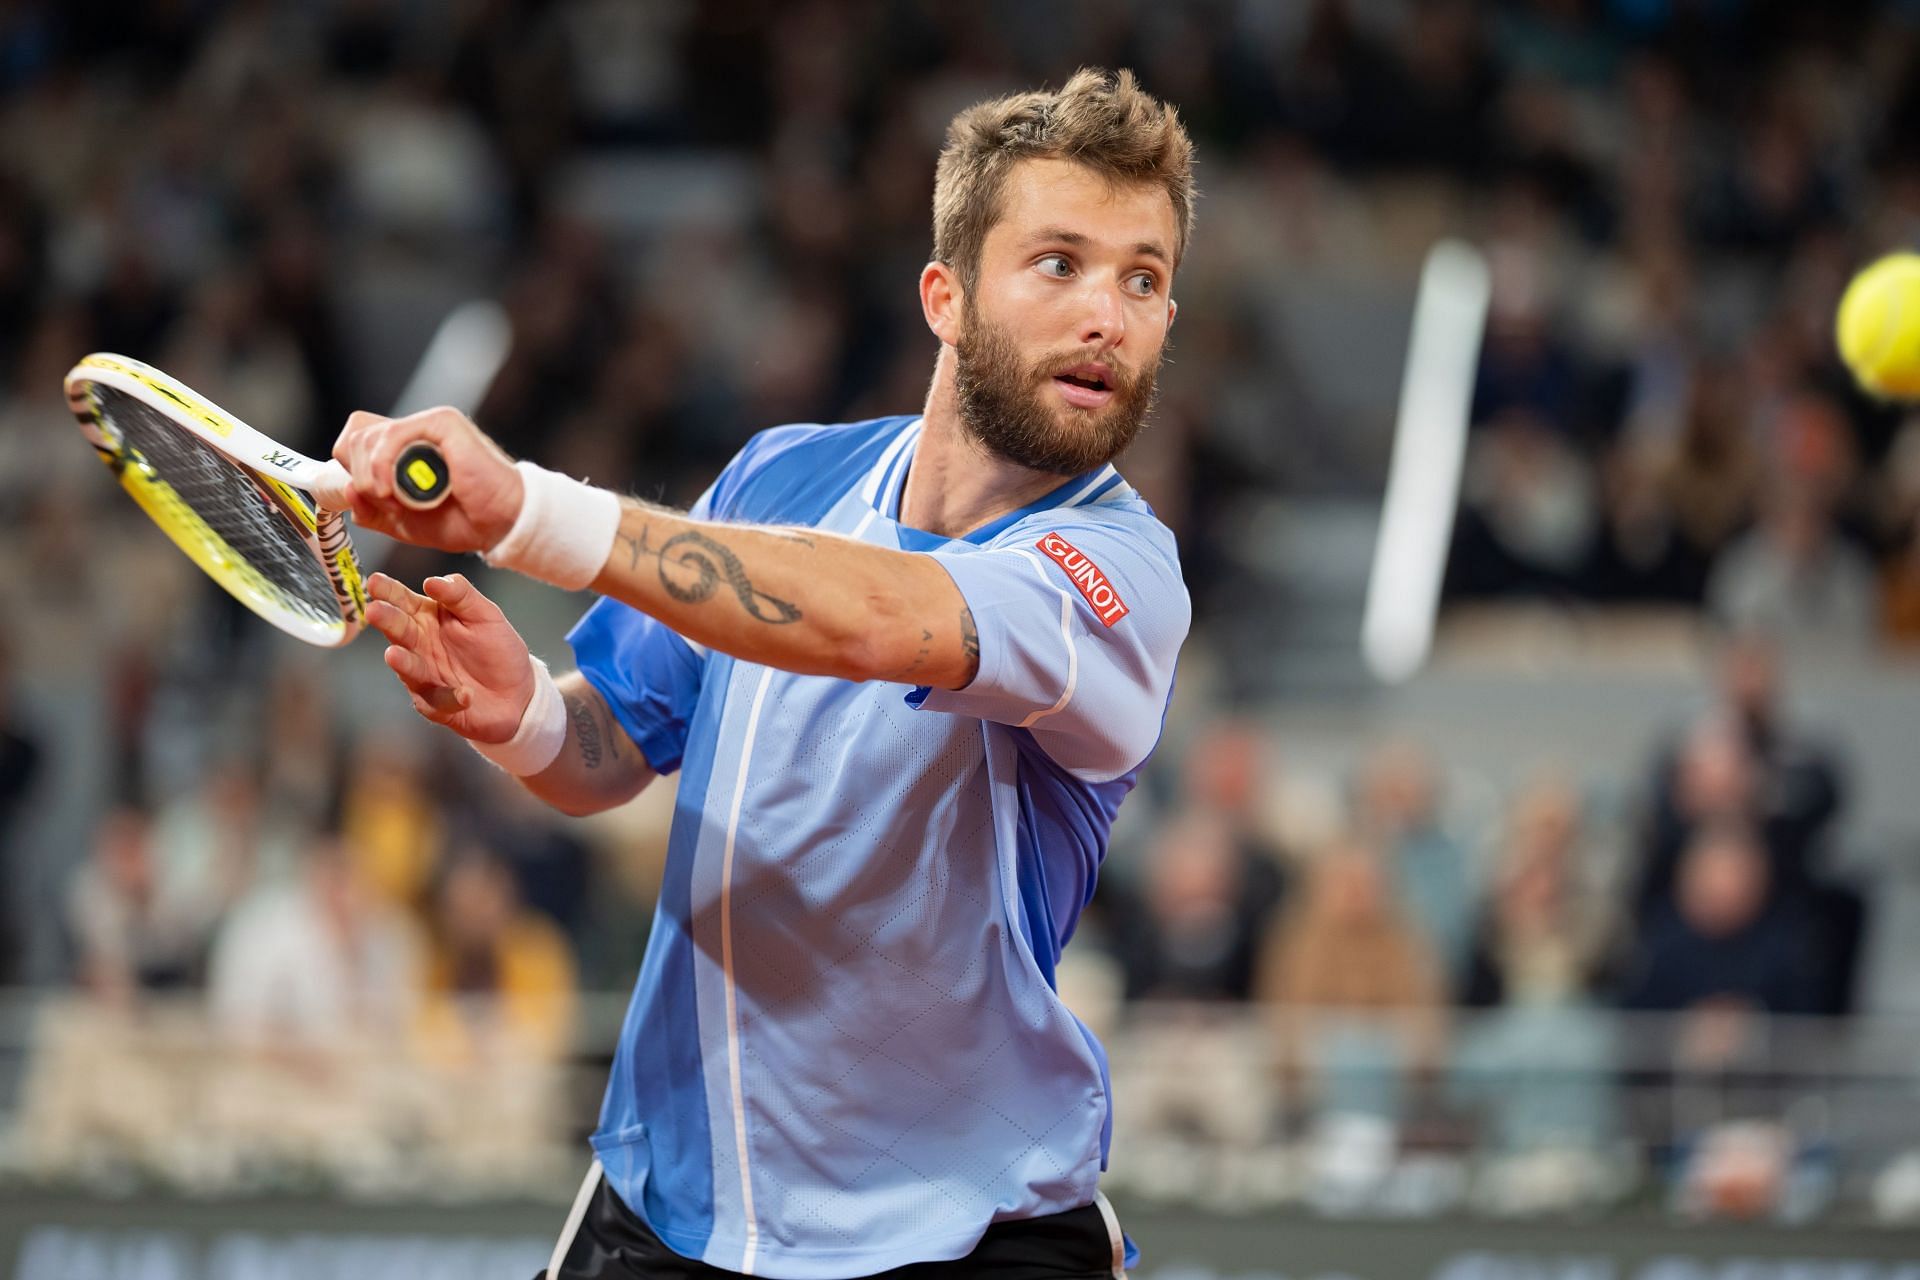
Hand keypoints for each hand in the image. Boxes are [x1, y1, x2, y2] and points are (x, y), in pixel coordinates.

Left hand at [331, 407, 523, 552]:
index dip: (349, 469)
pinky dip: (382, 465)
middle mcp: (413, 432)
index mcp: (403, 450)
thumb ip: (371, 510)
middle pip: (355, 437)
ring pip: (367, 437)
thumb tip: (346, 490)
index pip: (355, 440)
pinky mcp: (441, 423)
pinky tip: (393, 488)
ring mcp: (426, 425)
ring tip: (398, 501)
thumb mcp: (403, 523)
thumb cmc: (463, 520)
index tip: (364, 496)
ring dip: (371, 477)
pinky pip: (392, 435)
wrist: (500, 524)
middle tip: (386, 503)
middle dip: (357, 477)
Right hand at [364, 572, 536, 742]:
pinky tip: (465, 694)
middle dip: (386, 620)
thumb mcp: (486, 615)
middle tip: (374, 610)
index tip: (374, 581)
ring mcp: (424, 676)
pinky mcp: (436, 704)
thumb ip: (461, 595)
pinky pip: (438, 701)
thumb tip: (432, 581)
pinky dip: (450, 698)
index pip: (403, 601)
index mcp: (428, 618)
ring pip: (409, 668)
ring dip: (403, 662)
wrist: (519, 692)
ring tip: (394, 654)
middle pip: (399, 631)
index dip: (388, 591)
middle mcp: (419, 646)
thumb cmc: (497, 648)